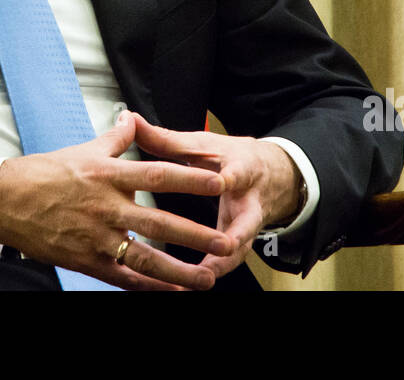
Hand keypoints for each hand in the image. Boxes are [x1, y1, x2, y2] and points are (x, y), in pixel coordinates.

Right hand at [0, 111, 235, 289]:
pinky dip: (149, 287)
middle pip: (159, 222)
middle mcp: (107, 207)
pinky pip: (124, 277)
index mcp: (109, 175)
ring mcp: (98, 237)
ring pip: (145, 257)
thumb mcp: (83, 150)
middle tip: (225, 242)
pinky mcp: (87, 260)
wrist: (6, 201)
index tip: (220, 180)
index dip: (191, 178)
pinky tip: (171, 292)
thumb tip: (132, 118)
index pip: (158, 175)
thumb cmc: (45, 173)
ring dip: (179, 271)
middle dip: (195, 234)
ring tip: (207, 279)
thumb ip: (116, 138)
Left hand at [131, 113, 301, 279]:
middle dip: (236, 235)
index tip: (221, 182)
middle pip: (247, 220)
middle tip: (224, 247)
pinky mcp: (244, 241)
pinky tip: (190, 283)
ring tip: (200, 278)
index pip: (237, 172)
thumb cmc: (230, 158)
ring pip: (240, 248)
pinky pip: (230, 260)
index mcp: (241, 169)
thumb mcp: (204, 144)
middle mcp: (249, 200)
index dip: (230, 177)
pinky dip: (214, 270)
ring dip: (222, 263)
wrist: (272, 175)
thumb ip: (166, 139)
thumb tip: (130, 119)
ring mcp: (249, 225)